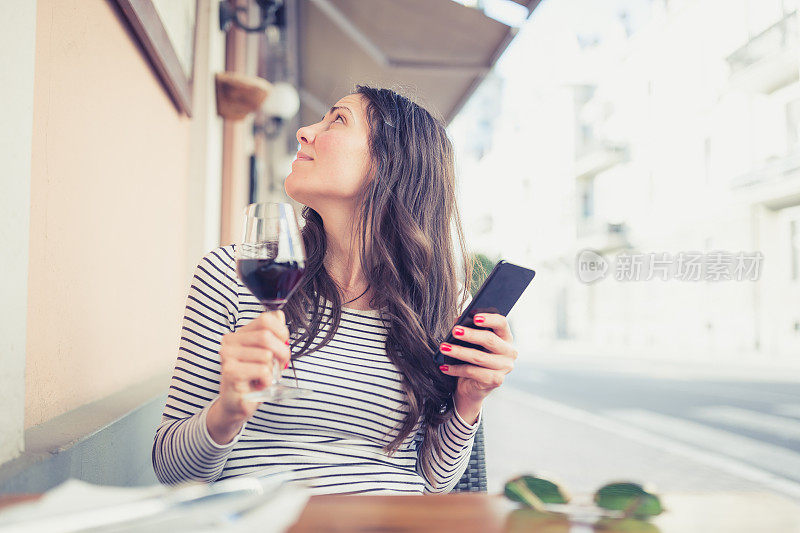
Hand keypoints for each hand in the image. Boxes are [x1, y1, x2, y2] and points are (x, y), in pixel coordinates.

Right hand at [206, 310, 290, 443]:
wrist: (237, 404)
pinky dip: (267, 380)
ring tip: (263, 377)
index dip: (281, 331)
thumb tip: (279, 315)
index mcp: (239, 334)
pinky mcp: (230, 372)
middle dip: (282, 352)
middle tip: (281, 365)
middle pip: (266, 336)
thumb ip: (272, 334)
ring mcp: (227, 357)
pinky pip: (262, 370)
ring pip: (266, 355)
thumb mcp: (266, 354)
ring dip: (272, 370)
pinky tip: (258, 385)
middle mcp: (229, 342)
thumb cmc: (253, 379)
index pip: (266, 319)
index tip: (284, 344)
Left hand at [438, 313, 517, 407]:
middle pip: (490, 340)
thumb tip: (458, 320)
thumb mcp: (471, 342)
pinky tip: (445, 367)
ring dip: (459, 352)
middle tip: (455, 331)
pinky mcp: (496, 380)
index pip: (502, 323)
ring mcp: (505, 367)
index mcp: (505, 338)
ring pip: (479, 357)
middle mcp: (509, 352)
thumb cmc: (472, 360)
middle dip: (470, 334)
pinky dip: (456, 369)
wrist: (471, 386)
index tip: (474, 317)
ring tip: (444, 347)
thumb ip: (467, 329)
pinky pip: (473, 372)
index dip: (489, 319)